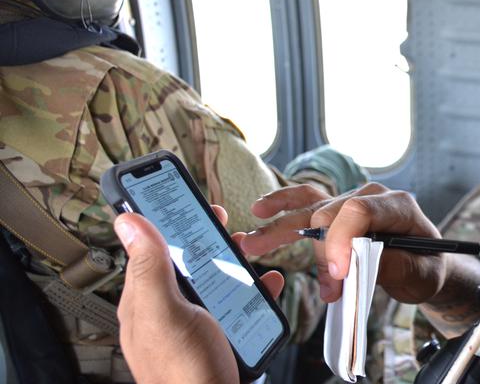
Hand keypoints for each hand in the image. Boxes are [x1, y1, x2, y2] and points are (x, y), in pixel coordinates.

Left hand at [114, 205, 282, 383]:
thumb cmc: (185, 374)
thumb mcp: (166, 313)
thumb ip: (149, 268)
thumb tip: (128, 221)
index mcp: (145, 300)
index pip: (149, 248)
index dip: (164, 221)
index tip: (181, 198)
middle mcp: (167, 310)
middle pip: (184, 261)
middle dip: (205, 237)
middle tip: (221, 220)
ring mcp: (193, 323)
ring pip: (213, 279)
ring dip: (232, 260)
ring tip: (248, 247)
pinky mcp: (219, 334)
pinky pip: (236, 302)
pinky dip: (253, 288)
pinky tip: (265, 282)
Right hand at [242, 183, 445, 304]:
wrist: (425, 263)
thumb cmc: (424, 267)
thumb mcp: (419, 273)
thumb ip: (390, 265)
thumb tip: (354, 263)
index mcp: (397, 205)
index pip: (360, 211)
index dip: (341, 241)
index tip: (338, 275)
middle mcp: (372, 196)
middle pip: (332, 214)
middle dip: (322, 253)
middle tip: (328, 290)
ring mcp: (352, 200)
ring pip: (312, 207)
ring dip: (280, 226)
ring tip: (251, 242)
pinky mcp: (337, 211)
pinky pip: (307, 201)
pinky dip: (284, 205)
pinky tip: (261, 209)